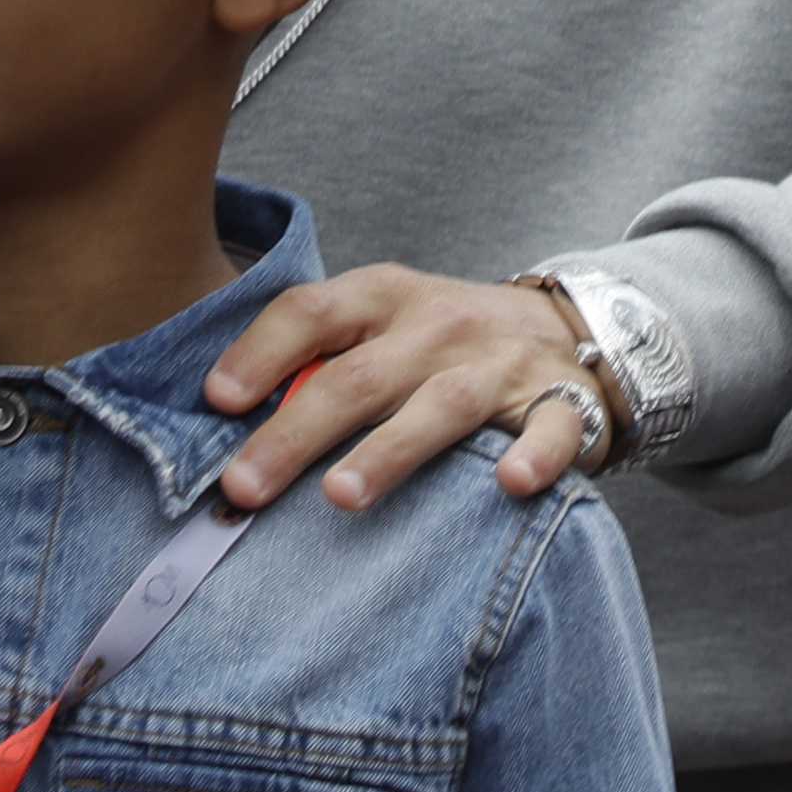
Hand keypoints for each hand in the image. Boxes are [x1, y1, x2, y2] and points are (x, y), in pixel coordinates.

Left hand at [204, 264, 616, 513]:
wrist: (573, 331)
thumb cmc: (449, 341)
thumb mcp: (385, 327)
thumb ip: (322, 363)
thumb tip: (231, 423)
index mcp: (386, 297)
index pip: (312, 312)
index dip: (261, 352)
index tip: (218, 401)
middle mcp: (440, 325)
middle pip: (359, 375)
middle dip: (296, 432)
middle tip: (245, 487)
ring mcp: (501, 364)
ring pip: (442, 404)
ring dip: (390, 449)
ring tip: (340, 494)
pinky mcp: (561, 403)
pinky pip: (551, 428)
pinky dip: (534, 455)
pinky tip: (509, 483)